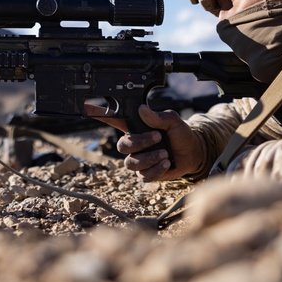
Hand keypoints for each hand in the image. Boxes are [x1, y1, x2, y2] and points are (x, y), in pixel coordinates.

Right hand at [84, 103, 202, 181]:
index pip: (115, 120)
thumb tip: (143, 110)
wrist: (193, 153)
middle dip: (139, 143)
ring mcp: (140, 159)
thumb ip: (158, 116)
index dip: (100, 114)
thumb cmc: (181, 134)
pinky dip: (156, 170)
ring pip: (131, 163)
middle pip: (121, 146)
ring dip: (149, 158)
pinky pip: (143, 176)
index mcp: (137, 127)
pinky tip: (166, 163)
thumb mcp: (173, 121)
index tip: (88, 106)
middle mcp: (135, 144)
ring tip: (165, 154)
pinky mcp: (147, 173)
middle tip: (157, 138)